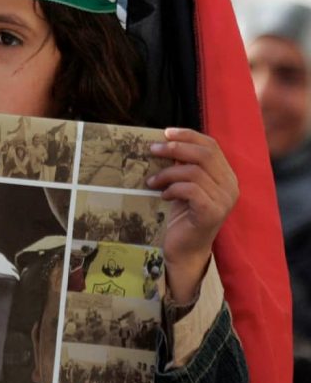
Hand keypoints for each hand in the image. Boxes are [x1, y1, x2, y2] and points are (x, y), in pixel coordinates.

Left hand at [147, 128, 237, 302]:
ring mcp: (224, 200)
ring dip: (167, 173)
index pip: (212, 146)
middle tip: (152, 150)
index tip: (165, 132)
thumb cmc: (181, 216)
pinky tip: (163, 195)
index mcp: (226, 176)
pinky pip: (191, 190)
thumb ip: (181, 166)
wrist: (183, 249)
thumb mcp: (182, 186)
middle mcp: (230, 186)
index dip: (188, 136)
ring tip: (152, 181)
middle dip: (175, 148)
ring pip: (195, 172)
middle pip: (204, 154)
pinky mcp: (212, 213)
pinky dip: (173, 188)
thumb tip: (164, 142)